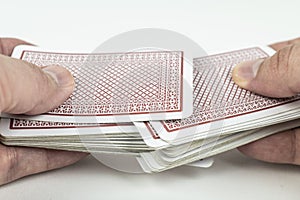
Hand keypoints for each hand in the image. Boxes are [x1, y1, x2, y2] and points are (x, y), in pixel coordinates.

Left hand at [0, 38, 86, 185]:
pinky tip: (80, 146)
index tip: (72, 63)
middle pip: (32, 95)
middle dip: (62, 94)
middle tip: (91, 94)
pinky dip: (57, 154)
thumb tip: (62, 82)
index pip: (14, 56)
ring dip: (67, 126)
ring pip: (36, 128)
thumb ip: (25, 80)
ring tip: (97, 120)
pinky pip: (32, 158)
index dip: (45, 57)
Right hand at [232, 38, 299, 164]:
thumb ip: (284, 66)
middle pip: (269, 91)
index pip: (274, 57)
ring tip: (221, 122)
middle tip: (216, 99)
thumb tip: (245, 73)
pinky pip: (286, 146)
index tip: (223, 70)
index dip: (248, 62)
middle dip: (242, 95)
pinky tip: (246, 142)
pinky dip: (264, 146)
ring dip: (247, 123)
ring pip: (274, 120)